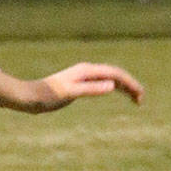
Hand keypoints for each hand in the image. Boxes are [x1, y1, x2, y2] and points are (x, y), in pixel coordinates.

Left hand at [0, 62, 144, 113]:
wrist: (29, 97)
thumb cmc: (47, 96)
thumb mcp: (70, 93)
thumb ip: (90, 89)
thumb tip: (112, 86)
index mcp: (86, 70)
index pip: (115, 73)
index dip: (130, 83)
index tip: (140, 96)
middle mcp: (86, 70)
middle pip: (115, 74)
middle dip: (130, 85)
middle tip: (141, 100)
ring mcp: (83, 76)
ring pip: (110, 78)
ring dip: (123, 87)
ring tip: (135, 100)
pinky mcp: (79, 83)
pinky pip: (101, 82)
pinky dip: (112, 88)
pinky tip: (116, 93)